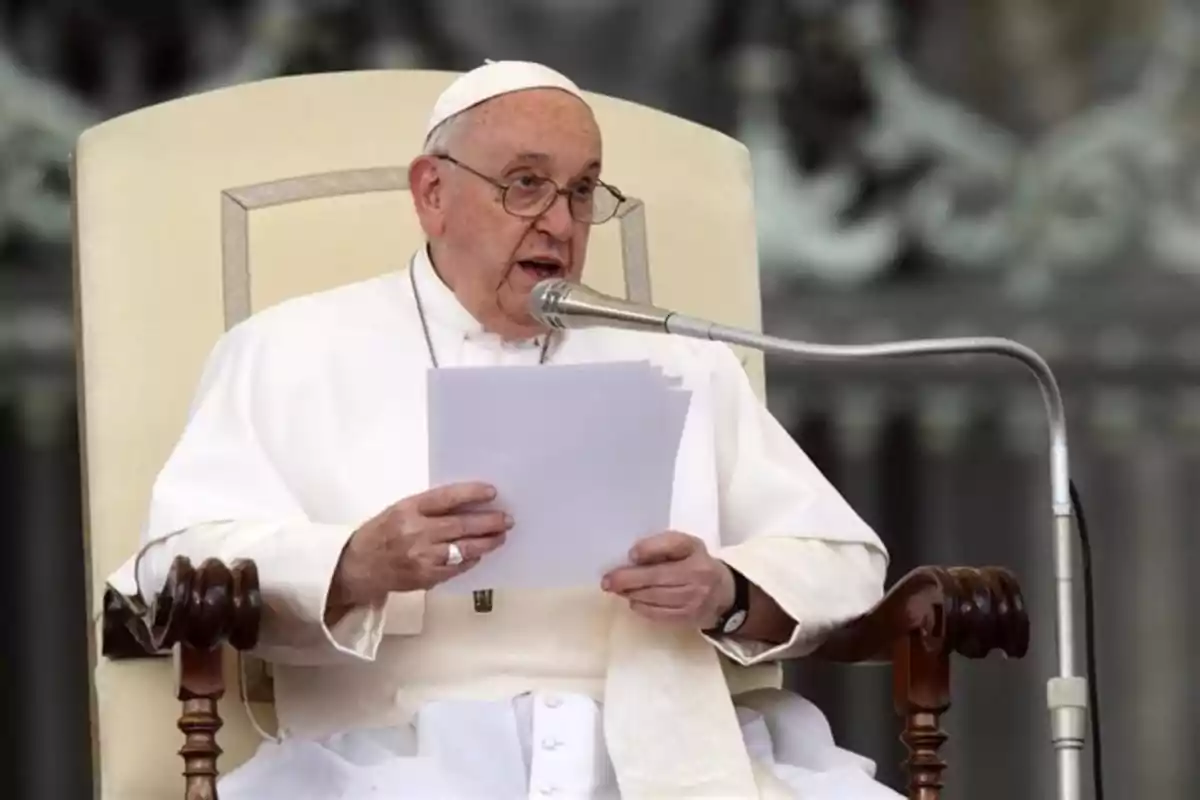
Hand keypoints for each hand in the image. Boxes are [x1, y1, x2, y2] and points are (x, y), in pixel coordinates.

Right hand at [328, 482, 512, 612]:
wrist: (356, 567)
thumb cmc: (379, 534)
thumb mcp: (398, 511)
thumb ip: (428, 508)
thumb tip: (465, 504)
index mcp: (408, 510)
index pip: (446, 498)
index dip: (471, 494)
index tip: (492, 492)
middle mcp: (416, 532)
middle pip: (461, 525)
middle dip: (489, 522)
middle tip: (507, 519)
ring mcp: (422, 557)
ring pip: (464, 549)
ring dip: (486, 543)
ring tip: (501, 537)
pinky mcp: (426, 577)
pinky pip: (456, 568)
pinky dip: (470, 561)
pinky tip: (480, 555)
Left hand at [601, 531, 735, 629]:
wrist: (725, 595)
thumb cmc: (696, 564)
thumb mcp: (686, 547)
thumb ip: (662, 546)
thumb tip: (632, 558)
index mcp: (694, 549)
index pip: (672, 545)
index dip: (649, 549)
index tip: (631, 554)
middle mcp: (697, 574)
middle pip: (657, 576)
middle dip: (628, 579)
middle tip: (607, 581)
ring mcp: (694, 598)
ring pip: (654, 597)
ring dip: (631, 594)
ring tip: (617, 590)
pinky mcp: (688, 617)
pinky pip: (658, 614)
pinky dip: (642, 607)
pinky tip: (634, 601)